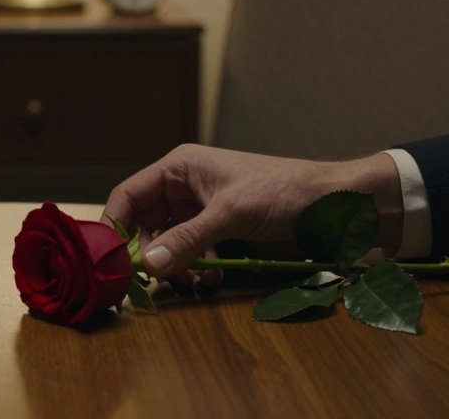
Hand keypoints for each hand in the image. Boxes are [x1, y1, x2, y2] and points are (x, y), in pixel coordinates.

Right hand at [102, 144, 401, 278]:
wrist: (337, 205)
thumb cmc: (284, 191)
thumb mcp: (231, 213)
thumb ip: (188, 239)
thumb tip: (148, 265)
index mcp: (180, 167)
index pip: (129, 195)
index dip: (116, 225)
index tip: (111, 259)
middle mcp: (186, 187)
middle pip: (147, 224)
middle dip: (152, 252)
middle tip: (157, 280)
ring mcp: (203, 210)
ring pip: (170, 242)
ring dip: (178, 265)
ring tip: (197, 279)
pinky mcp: (222, 230)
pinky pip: (194, 252)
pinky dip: (199, 267)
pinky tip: (214, 277)